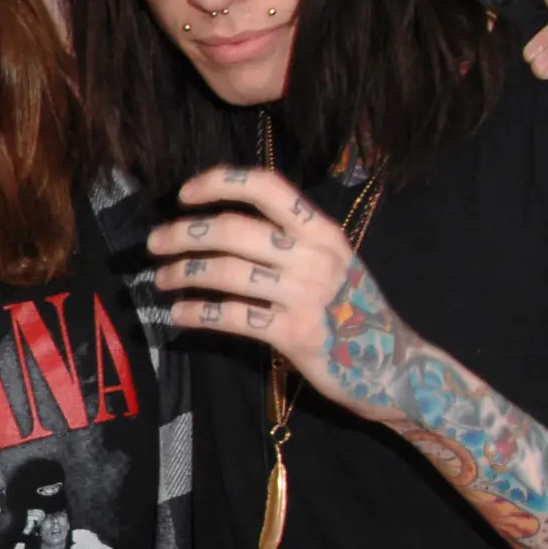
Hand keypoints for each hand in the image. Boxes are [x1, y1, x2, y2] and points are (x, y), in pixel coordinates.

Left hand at [149, 165, 412, 419]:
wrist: (392, 365)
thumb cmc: (351, 310)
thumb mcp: (331, 262)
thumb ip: (289, 240)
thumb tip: (222, 224)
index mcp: (322, 232)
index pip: (268, 187)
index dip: (221, 182)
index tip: (184, 194)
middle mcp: (316, 257)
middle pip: (234, 229)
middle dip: (184, 234)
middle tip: (155, 244)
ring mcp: (307, 295)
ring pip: (227, 271)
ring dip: (184, 273)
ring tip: (162, 279)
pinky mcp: (296, 334)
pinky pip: (233, 316)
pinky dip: (197, 313)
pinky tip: (178, 314)